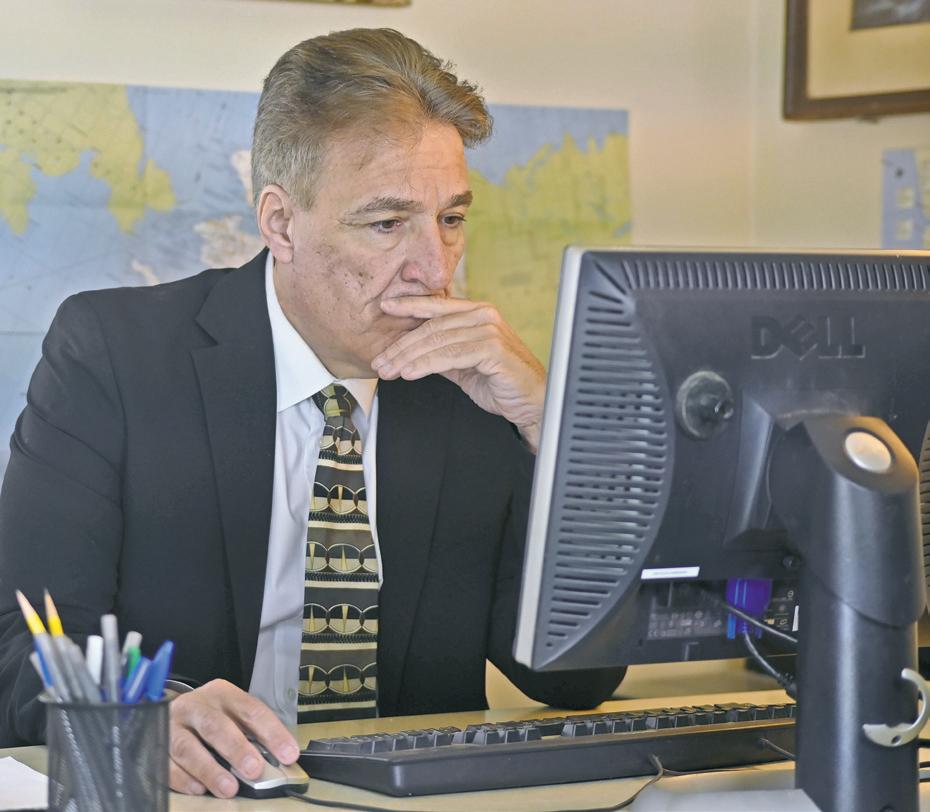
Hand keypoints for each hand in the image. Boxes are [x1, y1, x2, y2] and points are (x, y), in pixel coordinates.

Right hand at [167, 679, 299, 796]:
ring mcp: (172, 726)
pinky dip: (183, 779)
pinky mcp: (155, 745)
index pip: (250, 710)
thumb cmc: (211, 717)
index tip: (289, 755)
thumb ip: (252, 734)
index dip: (272, 732)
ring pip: (188, 747)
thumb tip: (278, 760)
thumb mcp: (233, 715)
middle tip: (254, 770)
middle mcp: (195, 705)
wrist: (171, 714)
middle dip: (236, 749)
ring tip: (229, 788)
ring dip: (210, 770)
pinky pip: (167, 764)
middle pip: (215, 725)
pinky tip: (199, 789)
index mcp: (222, 693)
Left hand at [373, 296, 545, 451]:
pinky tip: (409, 373)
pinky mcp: (493, 349)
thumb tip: (410, 351)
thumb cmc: (501, 383)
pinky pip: (450, 355)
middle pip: (432, 327)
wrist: (532, 403)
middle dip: (401, 345)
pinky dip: (426, 364)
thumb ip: (442, 352)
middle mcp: (484, 316)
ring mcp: (490, 330)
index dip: (409, 305)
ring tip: (388, 370)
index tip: (385, 306)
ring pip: (437, 340)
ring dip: (408, 357)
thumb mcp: (463, 364)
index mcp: (478, 313)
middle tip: (379, 360)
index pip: (437, 306)